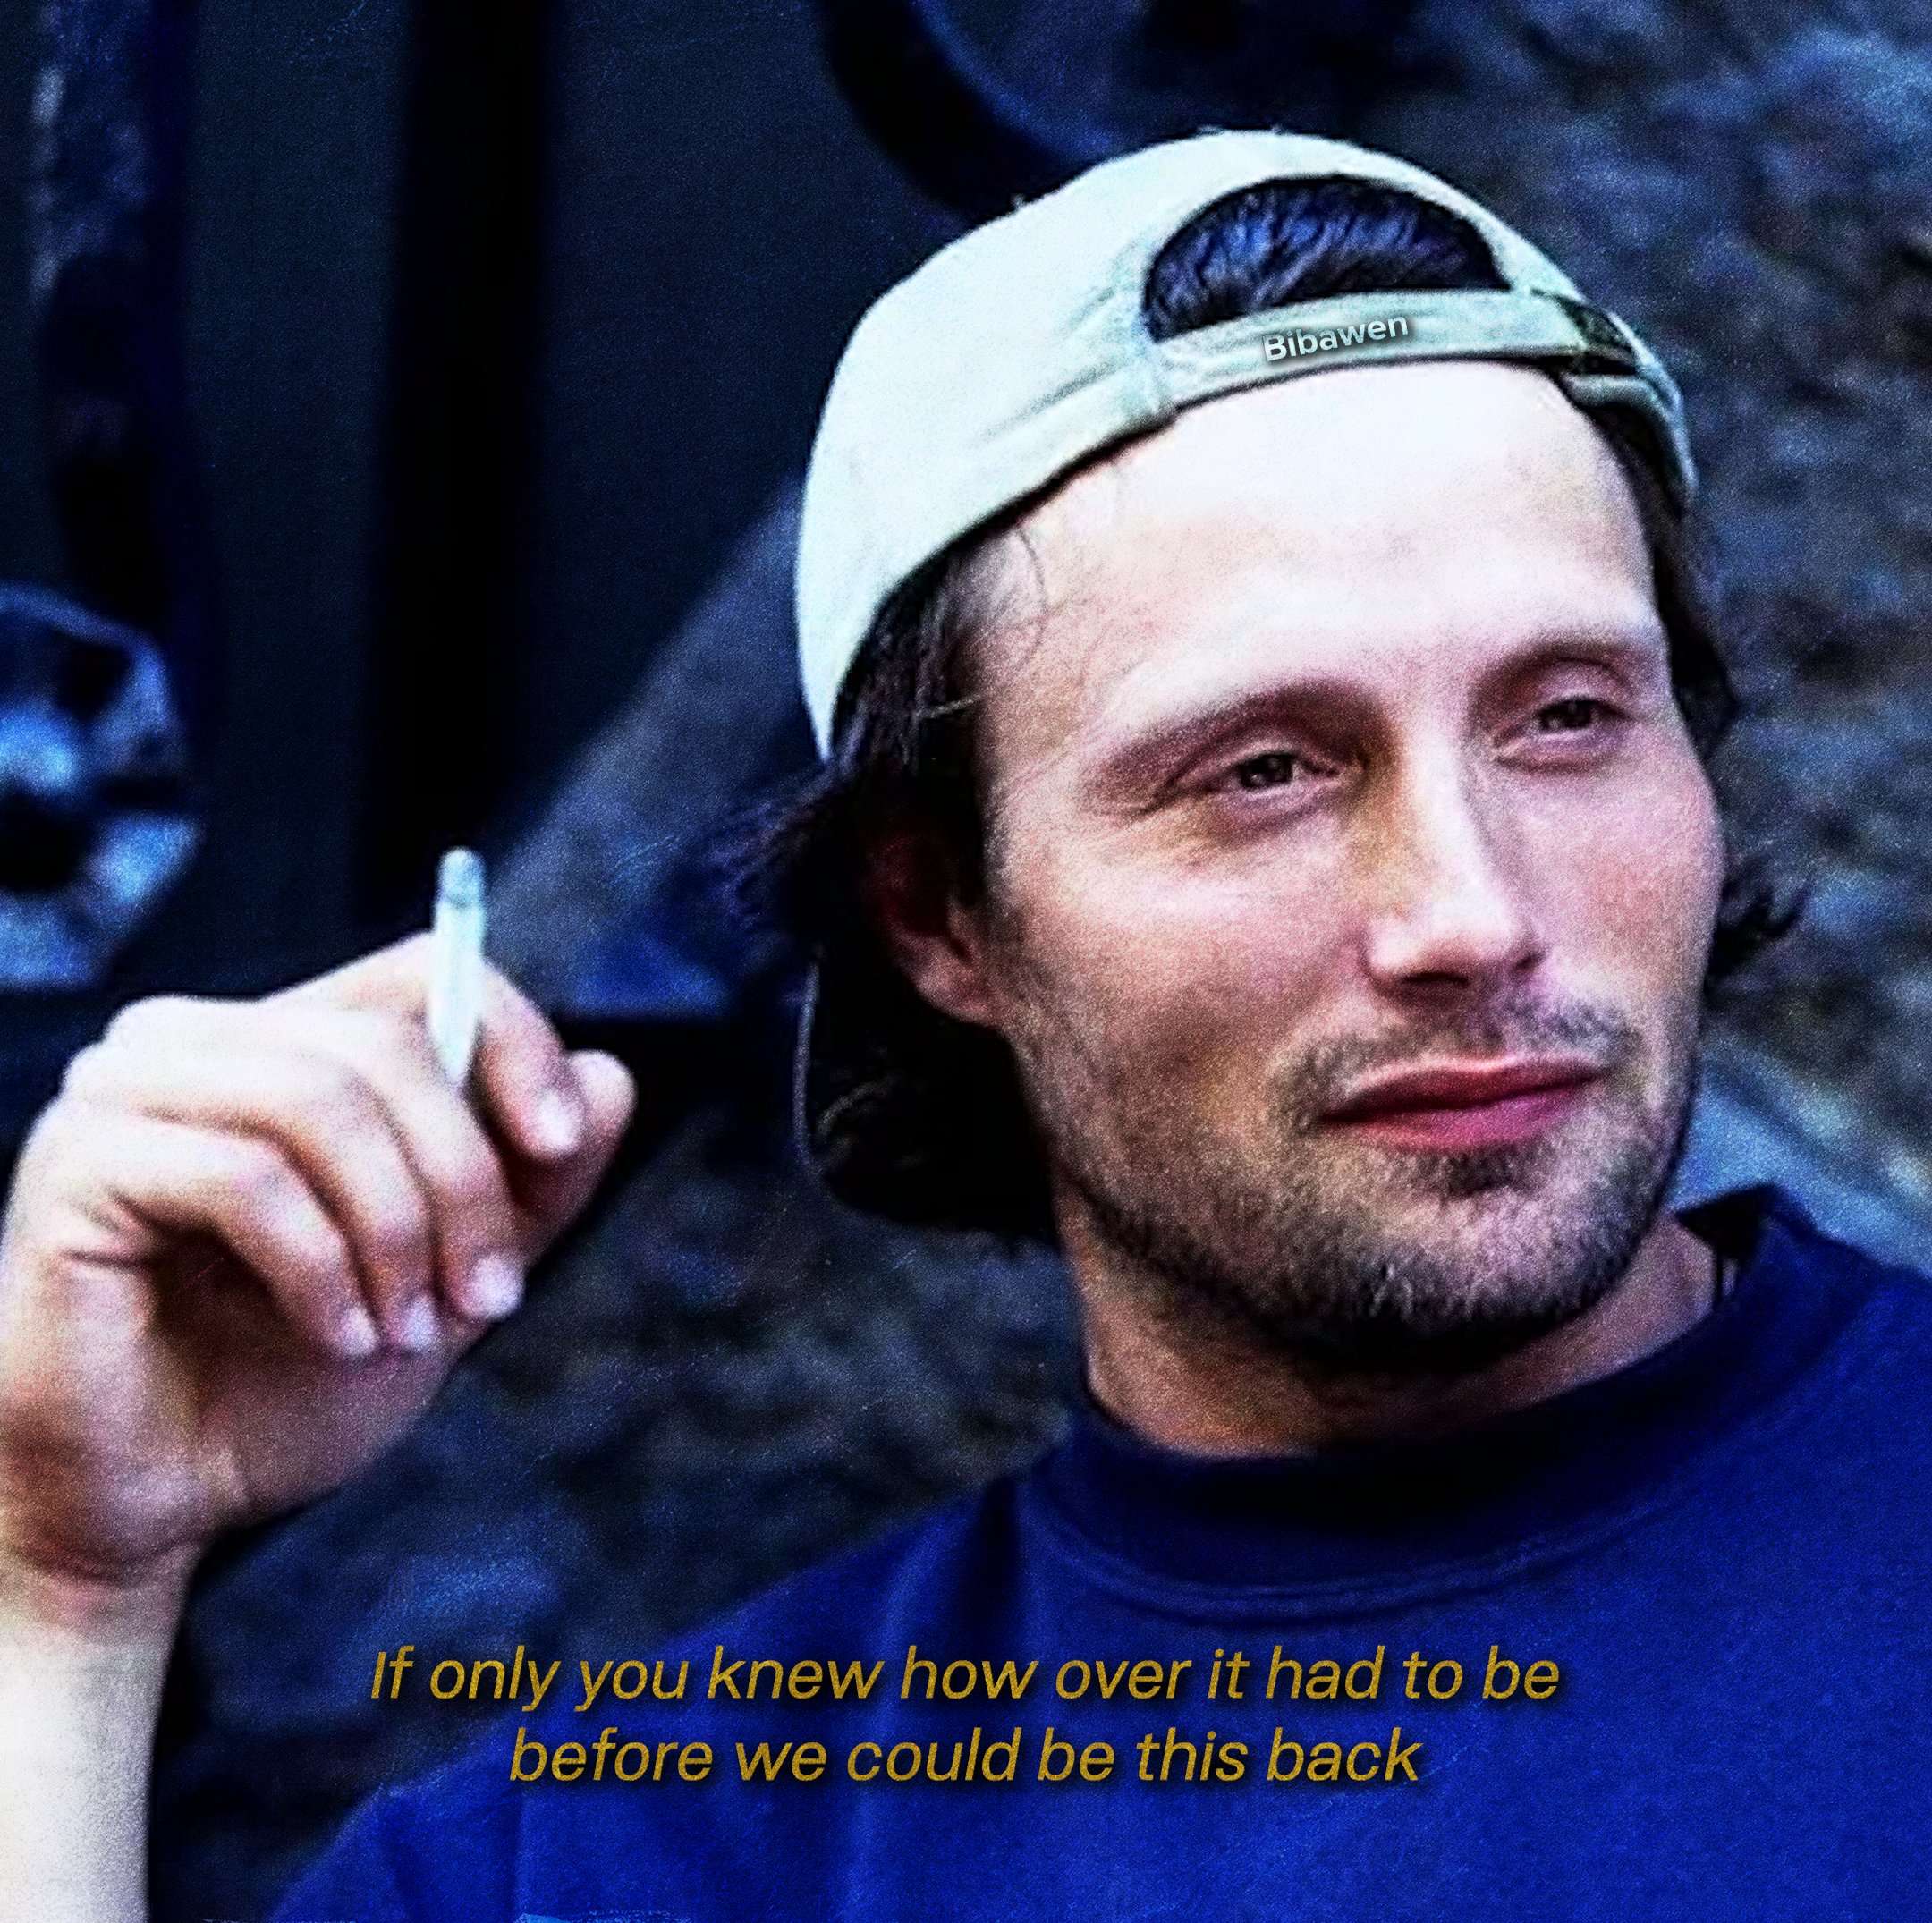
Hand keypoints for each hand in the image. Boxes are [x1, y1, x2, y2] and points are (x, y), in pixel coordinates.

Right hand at [0, 934, 632, 1624]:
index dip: (513, 1043)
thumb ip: (534, 1181)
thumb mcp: (453, 1275)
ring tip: (406, 1329)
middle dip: (465, 1184)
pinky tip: (338, 1338)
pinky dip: (320, 1268)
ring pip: (321, 1102)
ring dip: (397, 1233)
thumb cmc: (291, 1382)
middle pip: (387, 1046)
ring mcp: (122, 1090)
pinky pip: (245, 1178)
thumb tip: (611, 1075)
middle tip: (487, 1299)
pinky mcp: (76, 1163)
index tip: (563, 1145)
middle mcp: (192, 1039)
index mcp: (280, 1042)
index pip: (421, 973)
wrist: (165, 1504)